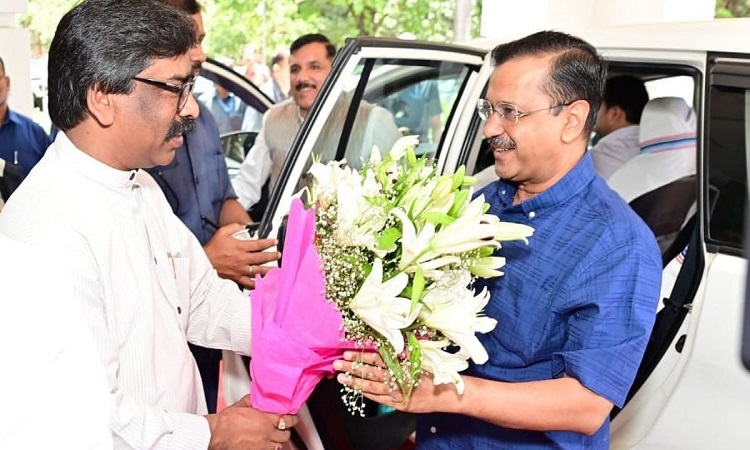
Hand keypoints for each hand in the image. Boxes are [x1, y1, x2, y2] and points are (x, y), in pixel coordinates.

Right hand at [204, 223, 279, 288]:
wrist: (203, 262)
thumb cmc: (212, 248)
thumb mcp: (222, 232)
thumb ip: (234, 227)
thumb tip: (243, 226)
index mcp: (240, 247)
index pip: (258, 244)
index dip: (268, 243)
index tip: (275, 242)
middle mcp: (242, 259)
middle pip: (261, 258)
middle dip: (272, 256)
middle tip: (278, 255)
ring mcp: (240, 269)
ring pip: (258, 271)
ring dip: (269, 270)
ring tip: (276, 269)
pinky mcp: (236, 278)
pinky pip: (249, 283)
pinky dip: (257, 284)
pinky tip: (264, 283)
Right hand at [205, 395, 298, 449]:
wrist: (218, 433)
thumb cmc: (227, 420)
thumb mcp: (242, 404)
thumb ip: (253, 400)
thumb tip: (257, 396)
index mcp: (266, 420)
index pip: (288, 421)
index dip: (293, 419)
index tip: (294, 418)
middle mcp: (267, 434)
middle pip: (285, 435)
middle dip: (286, 431)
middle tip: (284, 428)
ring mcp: (262, 446)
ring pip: (278, 446)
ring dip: (279, 441)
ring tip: (276, 437)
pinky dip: (270, 448)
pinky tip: (267, 445)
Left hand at [334, 351, 452, 413]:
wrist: (444, 393)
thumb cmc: (432, 372)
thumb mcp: (418, 357)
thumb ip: (402, 351)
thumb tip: (388, 342)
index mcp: (400, 364)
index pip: (377, 359)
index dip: (361, 356)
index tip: (348, 352)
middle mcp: (396, 378)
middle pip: (370, 372)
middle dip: (352, 367)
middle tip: (337, 364)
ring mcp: (396, 392)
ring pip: (371, 387)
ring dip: (355, 382)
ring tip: (341, 378)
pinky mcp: (398, 404)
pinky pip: (379, 399)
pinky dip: (367, 394)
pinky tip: (357, 390)